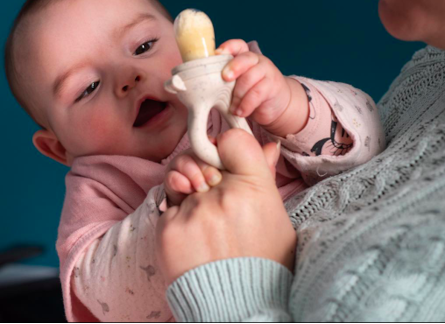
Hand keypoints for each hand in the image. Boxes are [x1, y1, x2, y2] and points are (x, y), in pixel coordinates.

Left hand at [156, 128, 296, 285]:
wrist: (240, 306)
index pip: (232, 139)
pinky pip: (168, 205)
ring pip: (180, 180)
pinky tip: (192, 237)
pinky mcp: (169, 228)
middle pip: (200, 157)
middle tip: (210, 192)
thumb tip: (268, 145)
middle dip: (202, 171)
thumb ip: (265, 176)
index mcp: (255, 187)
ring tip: (203, 219)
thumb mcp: (275, 216)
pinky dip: (177, 217)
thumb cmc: (262, 261)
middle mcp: (224, 194)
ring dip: (188, 194)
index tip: (223, 158)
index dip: (224, 146)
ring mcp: (194, 210)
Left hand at [216, 39, 308, 135]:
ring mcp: (266, 72)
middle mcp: (257, 61)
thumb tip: (199, 85)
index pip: (238, 46)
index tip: (217, 54)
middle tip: (225, 78)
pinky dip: (246, 104)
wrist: (275, 104)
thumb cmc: (249, 93)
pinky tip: (240, 112)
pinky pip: (258, 93)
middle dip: (234, 67)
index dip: (228, 47)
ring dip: (238, 94)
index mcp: (245, 57)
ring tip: (232, 108)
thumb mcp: (236, 84)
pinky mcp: (272, 86)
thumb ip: (224, 80)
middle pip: (246, 58)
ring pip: (250, 77)